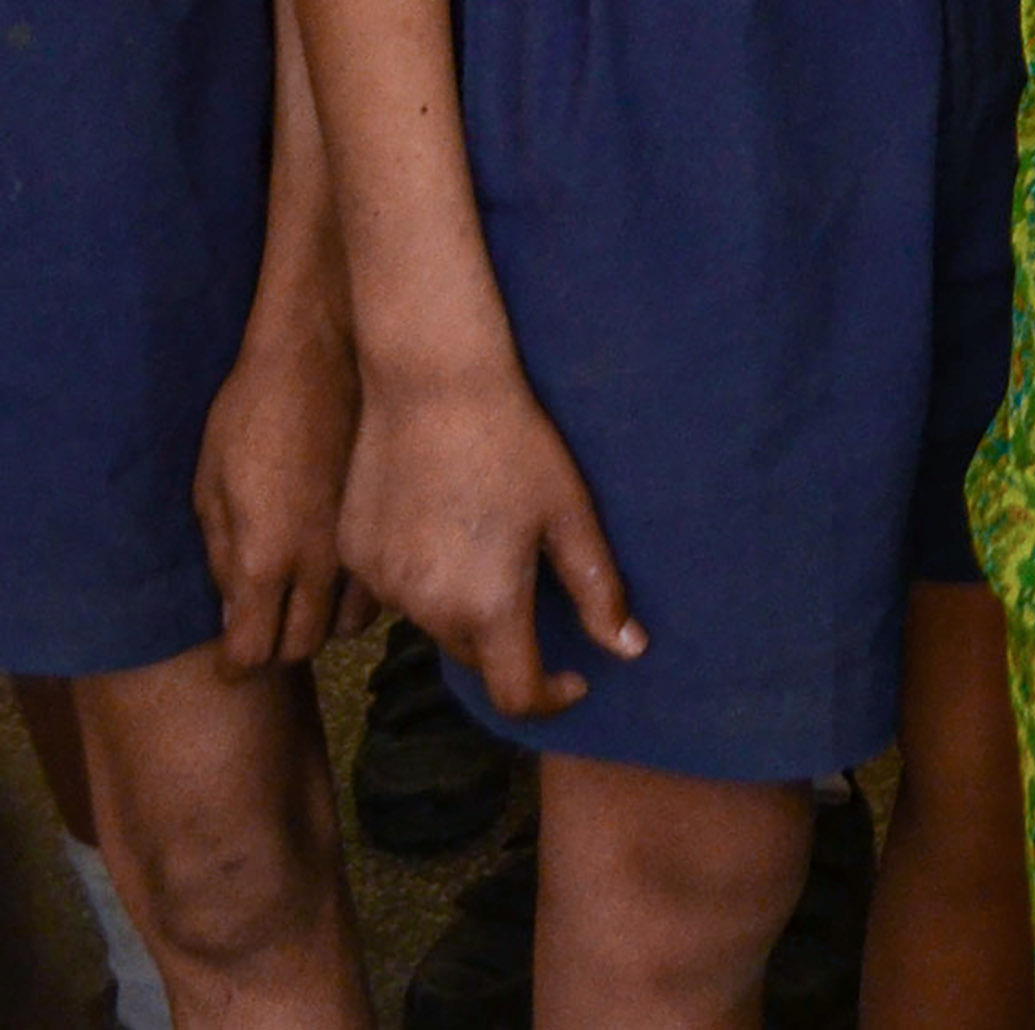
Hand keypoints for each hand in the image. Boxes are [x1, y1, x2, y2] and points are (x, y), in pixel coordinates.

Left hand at [194, 295, 360, 669]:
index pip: (254, 650)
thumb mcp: (211, 485)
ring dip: (330, 618)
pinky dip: (364, 587)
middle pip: (305, 645)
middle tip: (271, 624)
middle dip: (282, 644)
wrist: (325, 352)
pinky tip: (352, 564)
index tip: (236, 656)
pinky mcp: (394, 516)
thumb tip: (234, 613)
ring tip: (315, 597)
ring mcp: (365, 542)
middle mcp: (320, 565)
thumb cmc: (252, 412)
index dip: (240, 661)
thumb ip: (223, 555)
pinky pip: (383, 579)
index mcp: (265, 559)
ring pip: (355, 621)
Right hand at [342, 364, 642, 720]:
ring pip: (433, 624)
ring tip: (488, 545)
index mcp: (486, 607)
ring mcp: (380, 585)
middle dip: (511, 643)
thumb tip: (630, 650)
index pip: (515, 694)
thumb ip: (598, 592)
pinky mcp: (352, 556)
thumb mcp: (572, 516)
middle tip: (535, 586)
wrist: (431, 387)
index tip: (576, 679)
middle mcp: (425, 610)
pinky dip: (424, 580)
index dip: (551, 698)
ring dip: (464, 609)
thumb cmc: (516, 446)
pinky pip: (395, 591)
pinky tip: (443, 527)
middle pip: (475, 658)